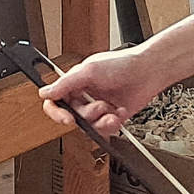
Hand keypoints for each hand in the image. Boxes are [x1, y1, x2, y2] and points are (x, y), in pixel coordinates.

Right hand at [38, 46, 170, 136]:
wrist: (148, 72)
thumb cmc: (122, 64)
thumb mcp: (89, 70)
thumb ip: (65, 84)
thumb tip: (45, 92)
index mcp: (75, 83)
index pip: (55, 100)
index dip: (57, 112)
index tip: (67, 118)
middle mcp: (85, 95)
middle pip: (73, 116)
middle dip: (87, 114)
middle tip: (99, 107)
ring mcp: (98, 107)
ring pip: (89, 125)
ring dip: (100, 120)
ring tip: (111, 109)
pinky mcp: (112, 117)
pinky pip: (104, 129)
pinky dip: (111, 124)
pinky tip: (118, 113)